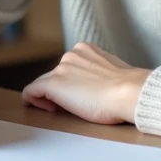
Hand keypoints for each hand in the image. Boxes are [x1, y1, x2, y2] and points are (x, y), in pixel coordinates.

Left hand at [21, 42, 151, 124]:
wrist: (128, 92)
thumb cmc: (128, 89)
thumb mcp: (113, 74)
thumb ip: (99, 74)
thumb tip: (98, 86)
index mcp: (86, 50)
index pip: (69, 67)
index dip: (71, 83)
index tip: (80, 96)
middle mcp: (71, 55)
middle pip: (56, 75)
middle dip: (60, 90)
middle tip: (71, 107)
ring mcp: (61, 69)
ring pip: (44, 83)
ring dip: (50, 97)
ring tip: (61, 110)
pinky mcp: (53, 85)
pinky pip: (31, 91)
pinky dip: (32, 100)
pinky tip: (46, 110)